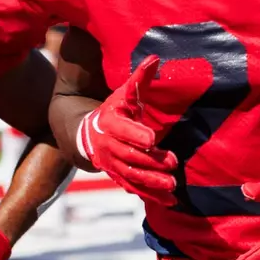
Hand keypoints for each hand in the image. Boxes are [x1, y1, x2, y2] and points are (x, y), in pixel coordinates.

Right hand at [76, 56, 177, 201]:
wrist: (87, 134)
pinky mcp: (118, 177)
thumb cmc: (112, 111)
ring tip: (171, 185)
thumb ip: (139, 80)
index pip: (122, 130)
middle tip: (172, 163)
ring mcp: (112, 164)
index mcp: (109, 123)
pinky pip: (133, 188)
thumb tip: (155, 58)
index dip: (135, 134)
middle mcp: (108, 146)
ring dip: (151, 182)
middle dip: (150, 161)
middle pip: (129, 156)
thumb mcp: (123, 94)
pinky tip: (169, 202)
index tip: (152, 139)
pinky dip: (150, 196)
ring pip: (131, 175)